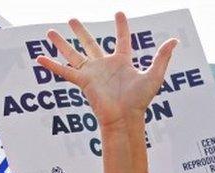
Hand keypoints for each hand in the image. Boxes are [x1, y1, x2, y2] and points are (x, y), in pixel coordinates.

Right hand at [37, 13, 177, 128]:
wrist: (125, 117)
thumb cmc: (140, 100)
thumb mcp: (154, 75)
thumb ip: (162, 57)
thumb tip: (175, 40)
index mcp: (122, 62)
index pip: (122, 39)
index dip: (121, 26)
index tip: (119, 12)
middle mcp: (105, 66)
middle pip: (90, 43)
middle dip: (81, 31)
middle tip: (72, 18)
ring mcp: (92, 73)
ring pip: (73, 54)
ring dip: (62, 43)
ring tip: (50, 31)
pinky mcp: (83, 81)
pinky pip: (64, 71)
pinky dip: (51, 65)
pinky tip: (39, 57)